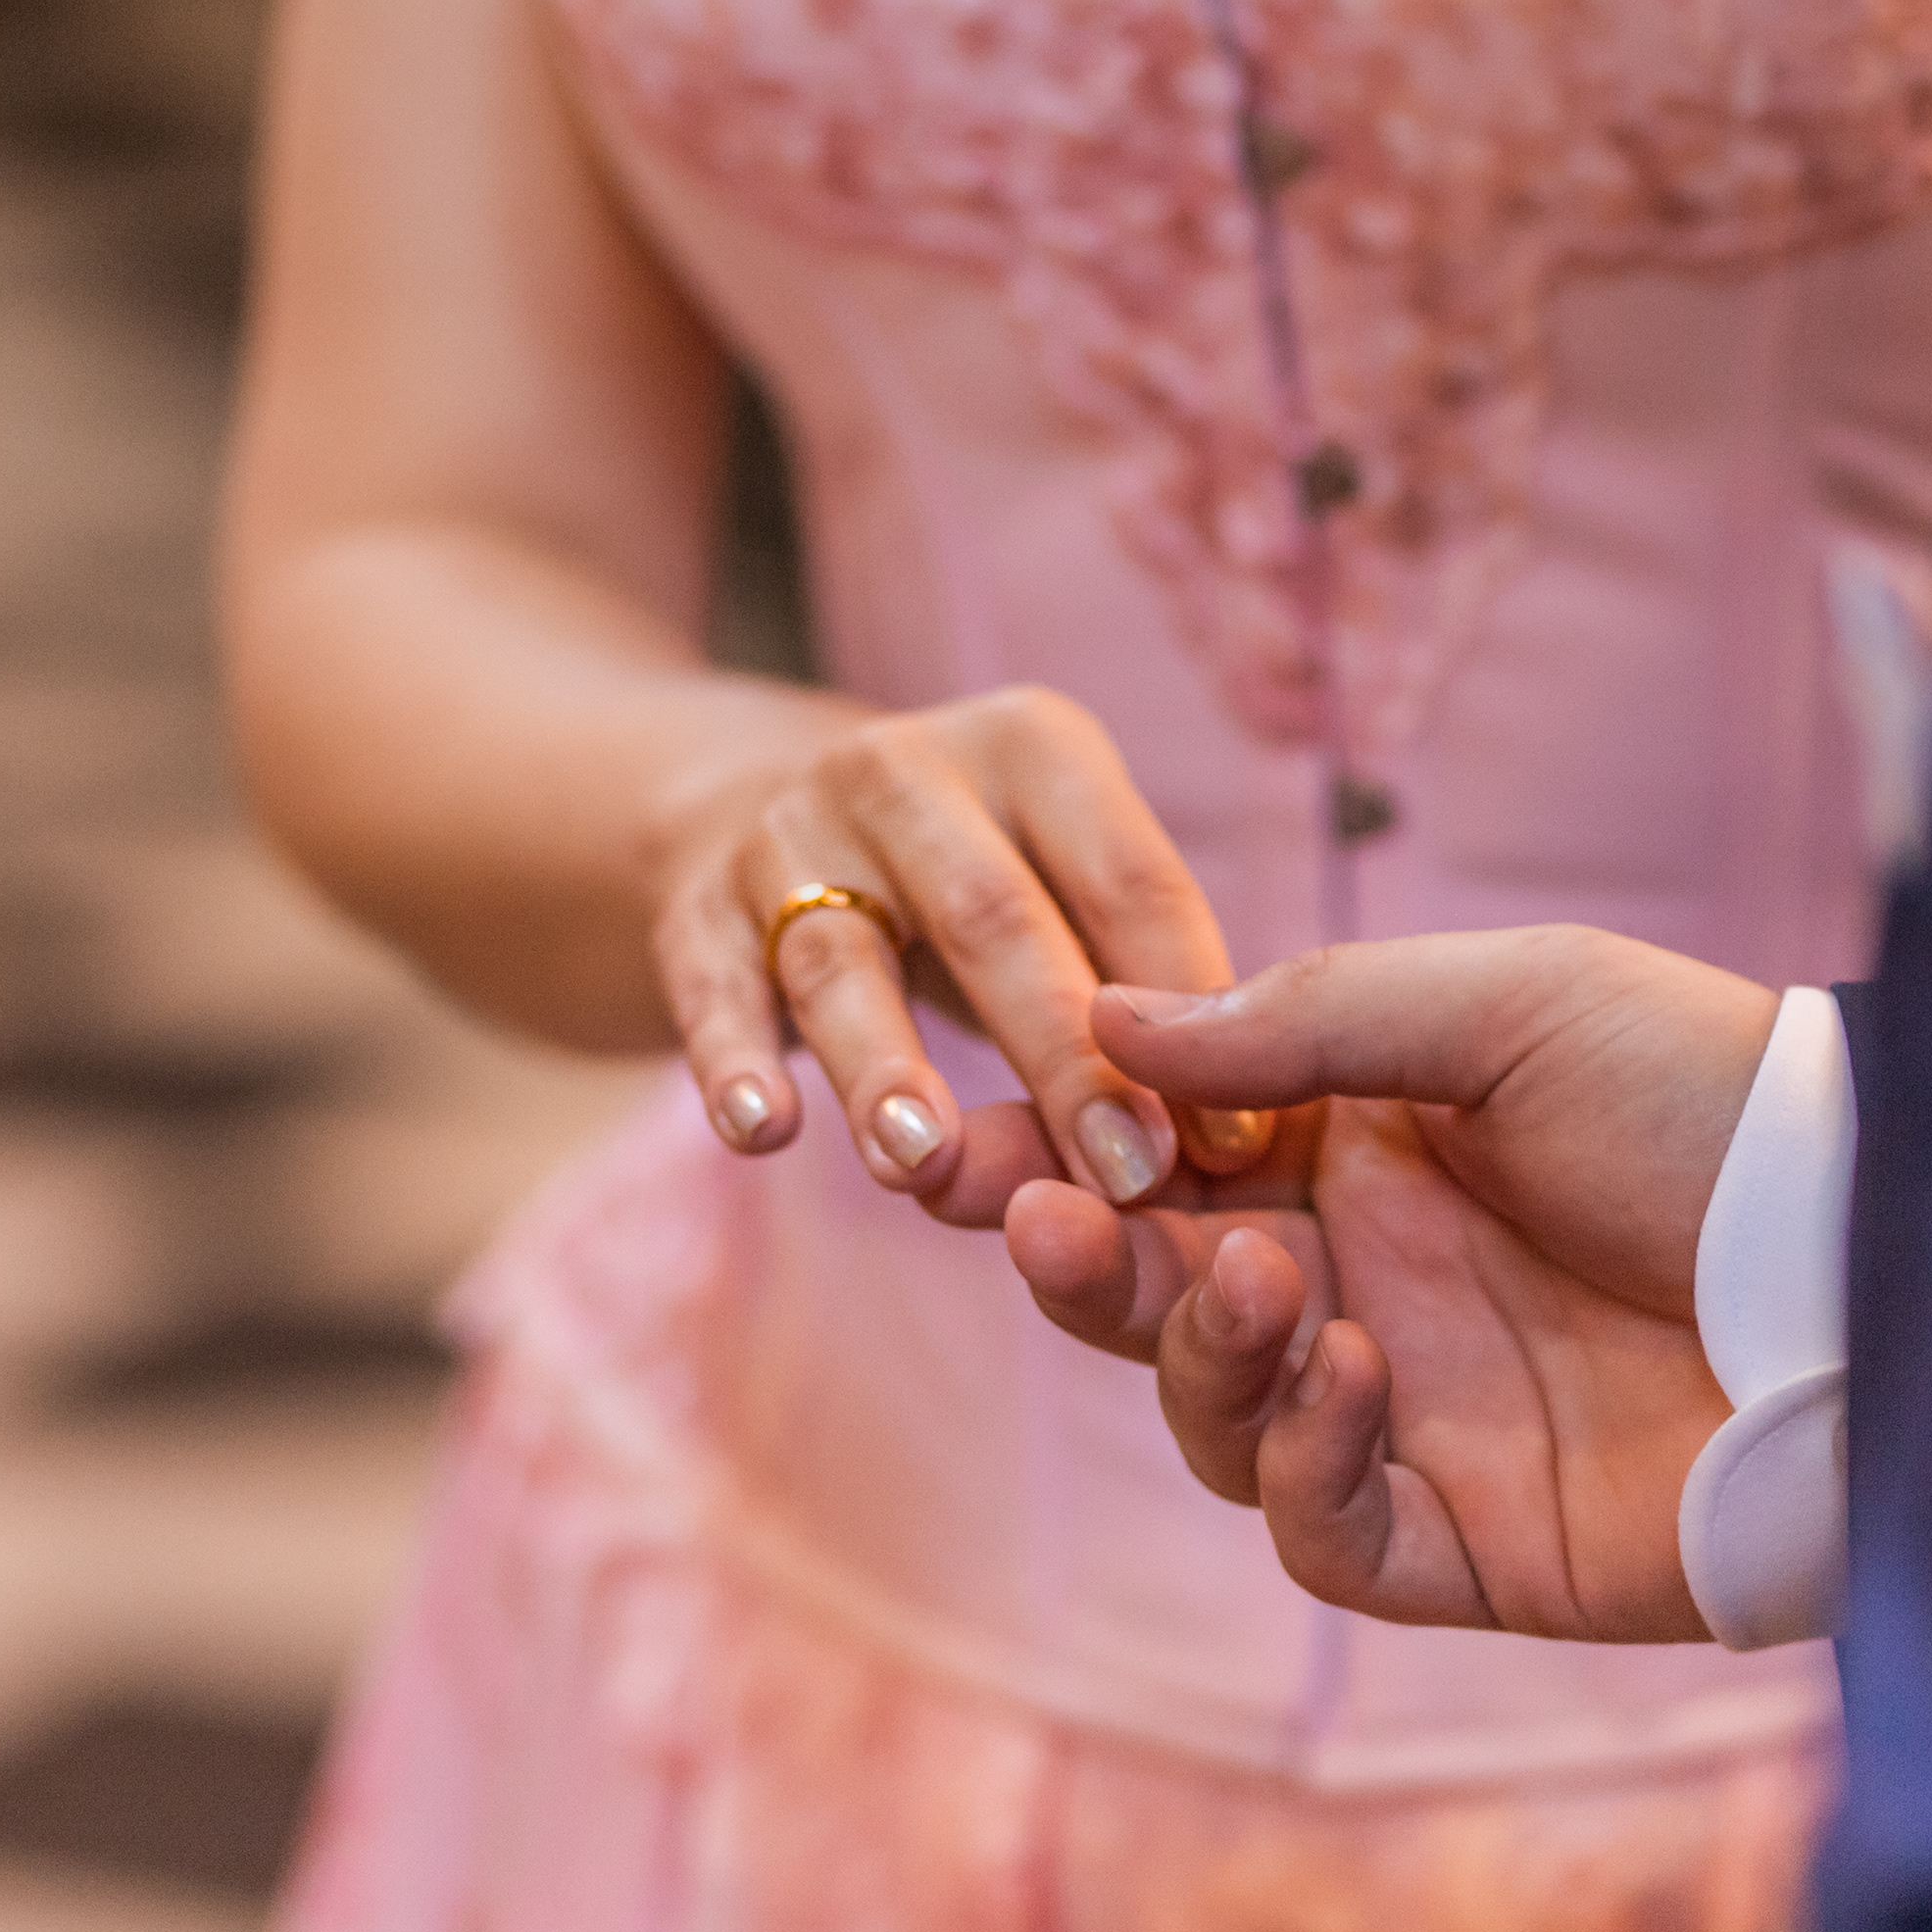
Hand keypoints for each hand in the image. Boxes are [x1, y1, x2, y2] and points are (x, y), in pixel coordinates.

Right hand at [652, 684, 1272, 1215]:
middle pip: (996, 919)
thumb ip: (1140, 981)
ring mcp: (787, 830)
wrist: (750, 809)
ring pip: (841, 953)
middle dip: (1064, 1059)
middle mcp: (906, 767)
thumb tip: (1240, 1140)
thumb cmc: (971, 881)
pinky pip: (710, 984)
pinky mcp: (691, 903)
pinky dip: (732, 1057)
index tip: (1231, 1153)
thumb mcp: (1062, 885)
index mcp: (1034, 747)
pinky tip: (759, 1133)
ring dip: (885, 1066)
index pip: (1127, 878)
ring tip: (923, 1165)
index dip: (1185, 1016)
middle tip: (1123, 1184)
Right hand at [1005, 928, 1777, 1640]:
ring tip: (1261, 1278)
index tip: (958, 1139)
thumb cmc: (1711, 1100)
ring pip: (1219, 1418)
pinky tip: (1349, 1372)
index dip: (1055, 1153)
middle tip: (1033, 1213)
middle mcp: (1373, 1282)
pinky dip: (1304, 1461)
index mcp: (1369, 1150)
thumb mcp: (1510, 1007)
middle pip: (1157, 1295)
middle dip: (1079, 1257)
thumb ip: (1306, 1025)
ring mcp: (1415, 1417)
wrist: (1882, 1259)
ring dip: (1201, 1348)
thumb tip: (1110, 1025)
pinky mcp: (1472, 1542)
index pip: (1164, 1161)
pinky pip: (1325, 1532)